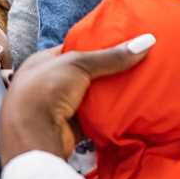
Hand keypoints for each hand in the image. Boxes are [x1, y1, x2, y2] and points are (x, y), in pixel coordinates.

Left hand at [0, 34, 155, 164]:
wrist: (32, 137)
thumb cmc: (46, 90)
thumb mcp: (78, 64)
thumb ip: (111, 56)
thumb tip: (147, 41)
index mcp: (43, 62)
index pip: (74, 50)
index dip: (97, 47)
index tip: (122, 45)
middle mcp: (48, 84)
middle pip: (85, 75)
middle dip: (107, 73)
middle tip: (135, 65)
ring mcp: (58, 107)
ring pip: (90, 97)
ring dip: (109, 95)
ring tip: (138, 84)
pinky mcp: (70, 127)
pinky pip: (93, 118)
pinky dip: (107, 115)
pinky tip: (128, 108)